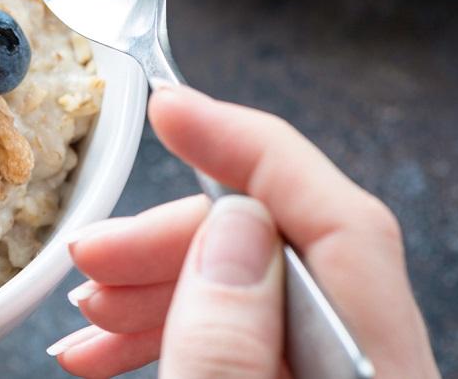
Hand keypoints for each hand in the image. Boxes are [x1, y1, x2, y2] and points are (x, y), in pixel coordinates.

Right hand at [48, 86, 438, 378]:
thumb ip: (225, 340)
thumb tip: (232, 230)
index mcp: (369, 369)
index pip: (335, 218)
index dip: (245, 144)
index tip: (171, 105)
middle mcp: (366, 366)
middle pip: (280, 249)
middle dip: (172, 238)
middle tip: (91, 254)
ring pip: (250, 291)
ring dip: (157, 286)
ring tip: (88, 309)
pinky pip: (242, 337)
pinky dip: (172, 328)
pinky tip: (111, 343)